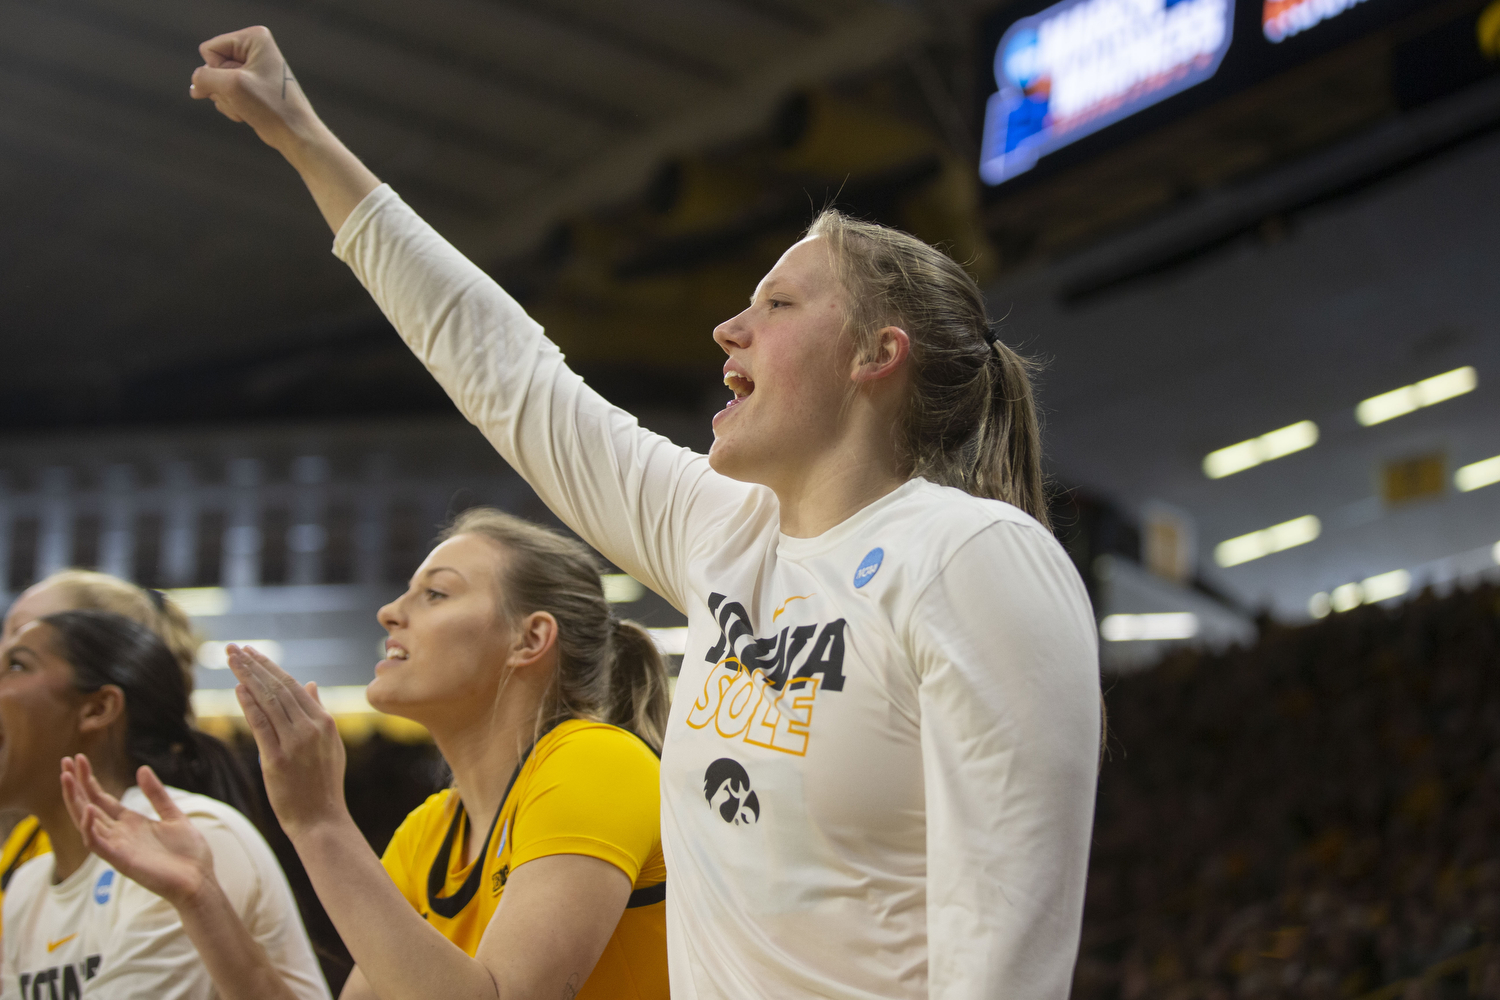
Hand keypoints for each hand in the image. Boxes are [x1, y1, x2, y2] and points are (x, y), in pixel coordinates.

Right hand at [61, 755, 213, 907]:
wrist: (199, 881)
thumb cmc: (188, 854)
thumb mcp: (174, 816)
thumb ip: (157, 795)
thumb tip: (142, 769)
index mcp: (131, 823)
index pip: (101, 798)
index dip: (88, 780)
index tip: (78, 759)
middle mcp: (119, 834)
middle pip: (89, 806)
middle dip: (75, 785)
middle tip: (64, 762)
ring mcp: (118, 847)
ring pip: (86, 822)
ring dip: (75, 801)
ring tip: (66, 779)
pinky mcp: (121, 860)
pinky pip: (98, 844)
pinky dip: (90, 827)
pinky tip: (87, 809)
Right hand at [189, 26, 321, 153]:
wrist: (294, 134)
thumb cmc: (270, 107)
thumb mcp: (231, 86)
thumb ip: (203, 78)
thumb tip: (194, 88)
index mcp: (254, 38)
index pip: (210, 49)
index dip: (217, 71)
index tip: (241, 82)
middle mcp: (253, 49)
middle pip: (212, 66)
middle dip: (223, 88)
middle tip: (247, 98)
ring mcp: (251, 69)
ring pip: (216, 83)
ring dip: (227, 100)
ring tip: (250, 106)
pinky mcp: (250, 87)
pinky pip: (225, 94)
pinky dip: (233, 107)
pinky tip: (250, 113)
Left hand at [226, 644, 348, 840]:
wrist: (320, 819)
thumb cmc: (323, 784)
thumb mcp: (330, 745)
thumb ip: (319, 712)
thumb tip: (311, 684)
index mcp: (324, 722)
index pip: (293, 686)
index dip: (270, 667)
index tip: (252, 653)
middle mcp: (310, 727)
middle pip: (278, 687)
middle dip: (254, 664)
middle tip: (234, 648)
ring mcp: (294, 742)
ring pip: (268, 701)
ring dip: (247, 677)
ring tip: (231, 659)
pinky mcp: (277, 759)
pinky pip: (261, 725)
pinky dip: (249, 704)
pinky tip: (238, 688)